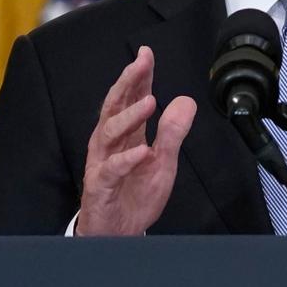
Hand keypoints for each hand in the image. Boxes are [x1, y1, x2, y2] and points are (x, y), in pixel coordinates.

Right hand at [77, 46, 196, 235]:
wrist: (120, 232)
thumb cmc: (135, 194)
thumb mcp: (163, 161)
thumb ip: (172, 132)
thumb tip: (185, 101)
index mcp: (125, 134)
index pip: (131, 98)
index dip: (139, 76)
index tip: (147, 53)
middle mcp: (109, 143)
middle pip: (114, 106)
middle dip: (128, 82)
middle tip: (141, 63)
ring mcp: (102, 163)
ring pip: (109, 132)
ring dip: (130, 115)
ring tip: (150, 102)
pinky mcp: (100, 186)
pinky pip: (111, 170)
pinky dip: (127, 159)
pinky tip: (142, 151)